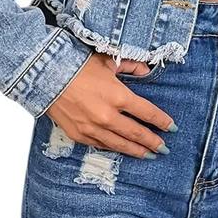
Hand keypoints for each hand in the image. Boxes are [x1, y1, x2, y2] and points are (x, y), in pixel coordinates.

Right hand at [44, 52, 174, 157]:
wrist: (45, 75)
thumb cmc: (78, 64)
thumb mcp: (108, 60)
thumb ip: (130, 66)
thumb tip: (146, 71)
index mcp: (118, 96)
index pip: (147, 113)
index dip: (162, 121)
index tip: (171, 127)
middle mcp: (108, 116)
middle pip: (137, 133)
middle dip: (153, 142)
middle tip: (164, 149)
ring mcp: (93, 128)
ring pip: (120, 144)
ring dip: (136, 151)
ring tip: (148, 156)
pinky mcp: (79, 134)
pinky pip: (101, 145)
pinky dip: (113, 148)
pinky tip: (121, 150)